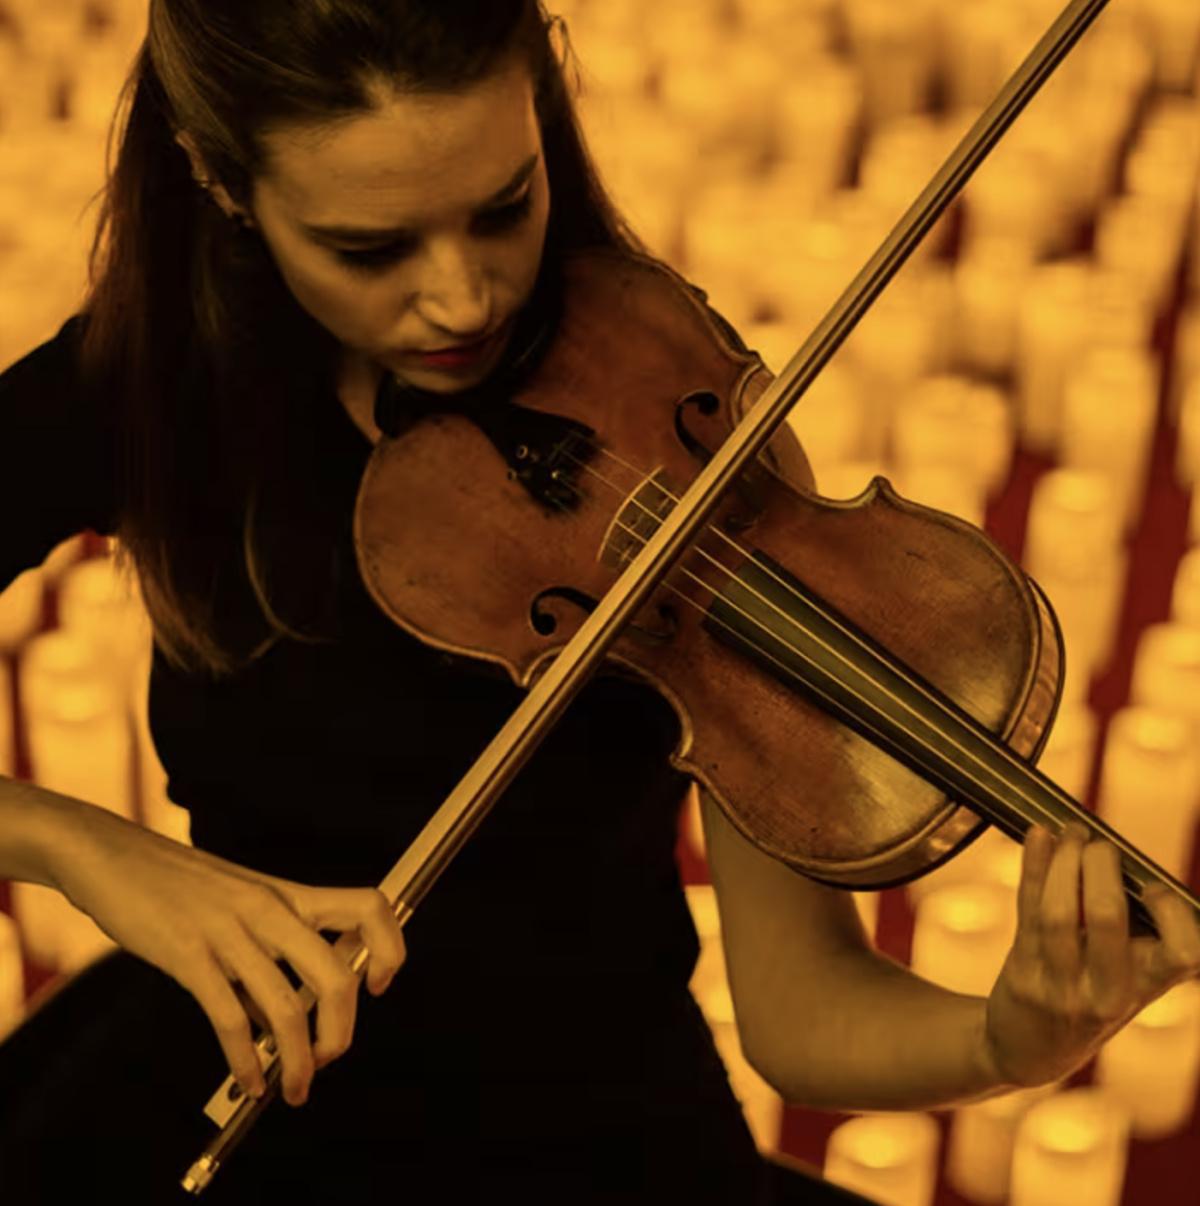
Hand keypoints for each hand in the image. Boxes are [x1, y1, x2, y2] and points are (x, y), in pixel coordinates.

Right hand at [53, 804, 406, 1106]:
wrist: (110, 854)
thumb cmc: (177, 883)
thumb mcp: (240, 902)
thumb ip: (270, 949)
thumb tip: (288, 1018)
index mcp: (289, 894)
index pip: (368, 907)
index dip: (390, 947)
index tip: (379, 985)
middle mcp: (270, 910)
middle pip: (336, 975)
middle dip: (342, 1031)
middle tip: (329, 1060)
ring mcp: (230, 932)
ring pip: (287, 1008)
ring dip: (298, 1061)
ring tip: (294, 1091)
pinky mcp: (187, 955)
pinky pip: (230, 1018)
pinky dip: (245, 1060)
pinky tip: (249, 1080)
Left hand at [982, 823, 1199, 1088]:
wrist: (1028, 1050)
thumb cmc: (1087, 995)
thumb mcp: (1124, 977)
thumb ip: (1133, 930)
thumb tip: (1121, 853)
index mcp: (1145, 989)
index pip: (1183, 954)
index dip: (1173, 914)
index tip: (1152, 886)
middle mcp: (1108, 994)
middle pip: (1108, 917)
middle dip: (1101, 865)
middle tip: (1098, 843)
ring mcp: (1060, 986)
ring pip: (1059, 911)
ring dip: (1063, 860)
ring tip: (1070, 832)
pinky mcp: (1023, 973)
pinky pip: (1027, 909)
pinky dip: (1033, 865)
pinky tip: (1036, 835)